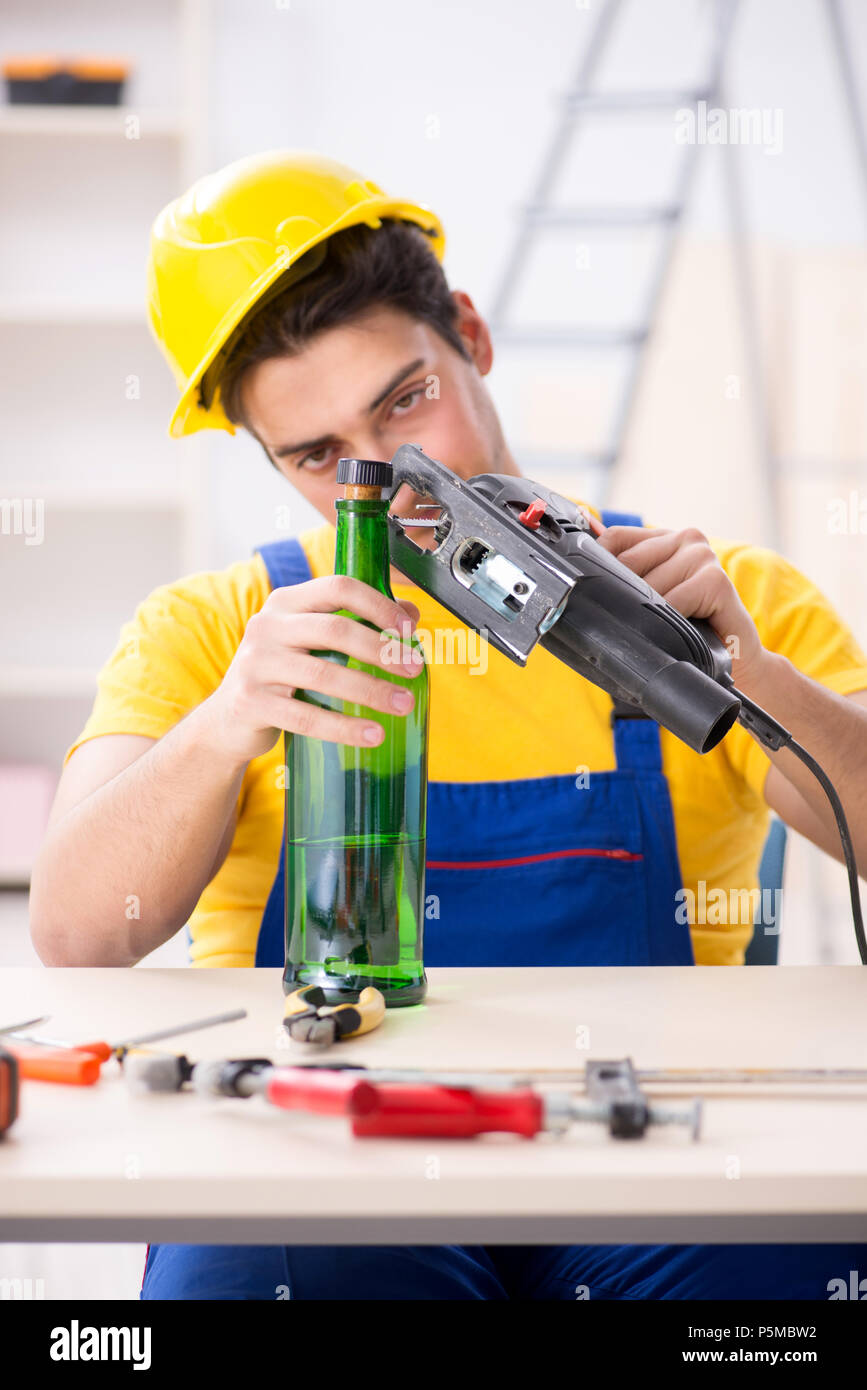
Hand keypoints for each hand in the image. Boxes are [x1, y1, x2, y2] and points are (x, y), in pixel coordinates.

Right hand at [199, 576, 423, 764]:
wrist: (227, 719)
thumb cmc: (280, 675)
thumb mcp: (311, 642)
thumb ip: (355, 623)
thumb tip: (411, 614)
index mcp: (286, 603)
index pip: (338, 587)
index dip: (378, 605)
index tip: (408, 629)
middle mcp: (267, 626)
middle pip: (335, 629)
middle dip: (381, 650)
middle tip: (414, 668)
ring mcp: (256, 664)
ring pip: (324, 674)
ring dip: (371, 690)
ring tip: (403, 704)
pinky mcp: (251, 702)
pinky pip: (307, 716)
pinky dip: (345, 727)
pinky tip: (374, 734)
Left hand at [595, 524, 766, 684]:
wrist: (735, 658)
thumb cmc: (690, 628)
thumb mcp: (654, 599)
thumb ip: (627, 580)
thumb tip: (582, 572)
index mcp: (666, 538)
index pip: (616, 538)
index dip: (599, 565)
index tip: (589, 592)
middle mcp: (686, 538)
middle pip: (628, 563)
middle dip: (622, 598)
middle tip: (628, 623)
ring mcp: (703, 556)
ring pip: (649, 587)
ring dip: (649, 616)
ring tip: (660, 631)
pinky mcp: (717, 580)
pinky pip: (673, 603)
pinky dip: (669, 623)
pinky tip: (678, 632)